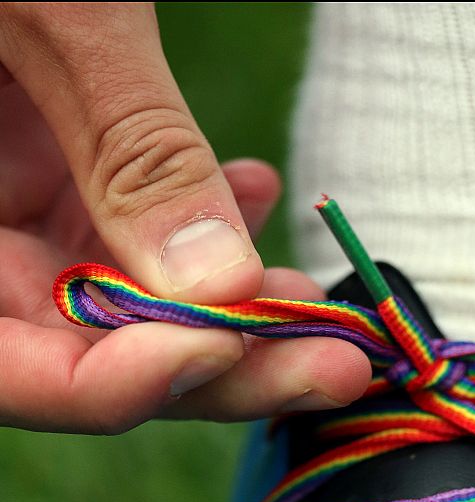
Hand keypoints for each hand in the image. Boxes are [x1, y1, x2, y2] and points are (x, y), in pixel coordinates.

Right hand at [0, 2, 368, 431]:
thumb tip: (222, 285)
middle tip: (336, 364)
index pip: (12, 373)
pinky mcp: (43, 167)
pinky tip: (258, 188)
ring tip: (322, 305)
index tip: (223, 345)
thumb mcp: (43, 9)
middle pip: (87, 357)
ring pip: (123, 307)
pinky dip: (198, 223)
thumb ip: (127, 147)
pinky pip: (123, 230)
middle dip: (220, 363)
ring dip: (232, 310)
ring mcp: (1, 213)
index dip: (117, 385)